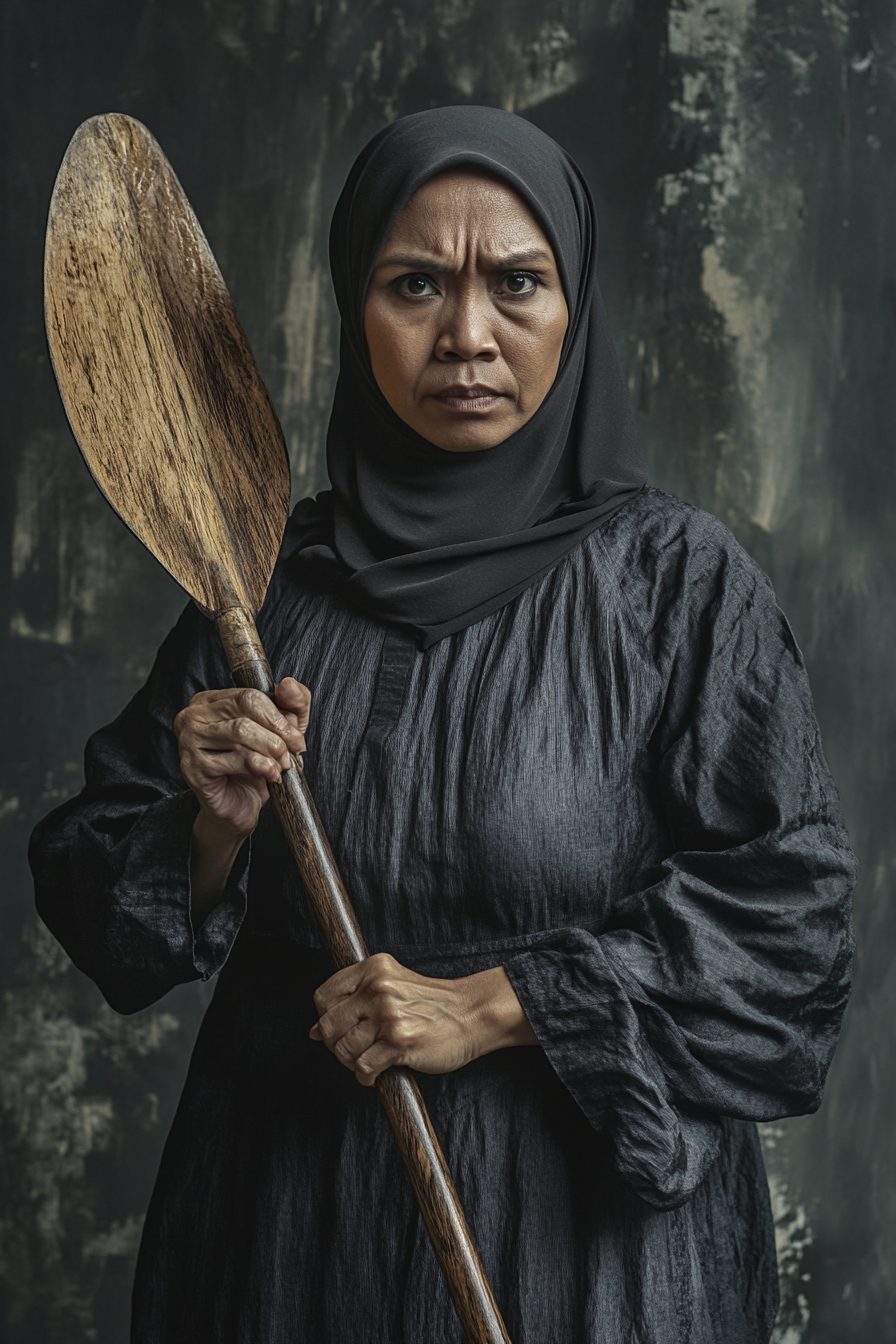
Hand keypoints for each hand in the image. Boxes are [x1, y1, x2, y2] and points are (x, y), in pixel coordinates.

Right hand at [175, 678, 309, 922]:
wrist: (238, 806)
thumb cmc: (255, 766)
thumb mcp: (282, 730)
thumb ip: (292, 704)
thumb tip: (288, 684)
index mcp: (210, 701)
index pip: (248, 695)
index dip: (278, 716)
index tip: (296, 737)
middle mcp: (192, 716)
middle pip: (244, 710)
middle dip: (276, 733)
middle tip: (291, 753)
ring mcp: (188, 741)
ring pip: (240, 731)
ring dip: (270, 750)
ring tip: (282, 765)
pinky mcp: (192, 767)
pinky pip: (235, 758)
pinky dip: (261, 767)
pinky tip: (269, 776)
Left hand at [310, 954, 536, 1085]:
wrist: (472, 1014)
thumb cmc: (432, 1004)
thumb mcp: (392, 985)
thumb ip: (354, 1000)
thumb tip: (314, 1031)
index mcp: (374, 969)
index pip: (324, 996)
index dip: (325, 1018)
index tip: (339, 1028)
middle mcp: (378, 988)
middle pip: (328, 1026)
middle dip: (336, 1045)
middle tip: (354, 1050)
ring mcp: (388, 1015)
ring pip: (343, 1050)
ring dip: (352, 1063)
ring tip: (369, 1061)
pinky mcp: (400, 1041)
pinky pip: (363, 1067)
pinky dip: (366, 1077)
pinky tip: (377, 1073)